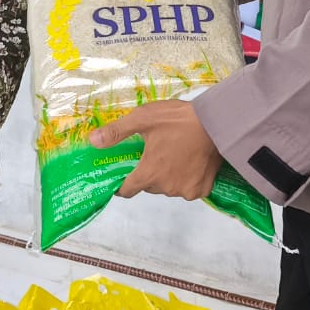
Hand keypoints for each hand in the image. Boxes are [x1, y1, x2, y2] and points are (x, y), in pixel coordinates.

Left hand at [88, 100, 221, 200]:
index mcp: (149, 173)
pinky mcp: (202, 190)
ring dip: (167, 175)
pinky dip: (185, 178)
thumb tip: (92, 142)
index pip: (127, 190)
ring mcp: (185, 190)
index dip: (122, 183)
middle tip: (154, 152)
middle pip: (149, 185)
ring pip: (168, 186)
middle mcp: (165, 187)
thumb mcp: (143, 119)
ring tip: (174, 153)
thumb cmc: (178, 119)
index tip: (122, 173)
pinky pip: (187, 188)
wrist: (217, 123)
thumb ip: (117, 132)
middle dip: (148, 172)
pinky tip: (189, 161)